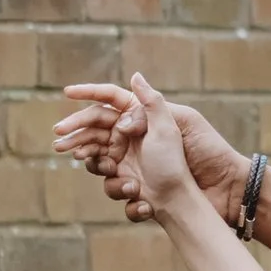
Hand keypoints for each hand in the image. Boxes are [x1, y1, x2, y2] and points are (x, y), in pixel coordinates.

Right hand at [54, 77, 247, 225]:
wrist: (211, 195)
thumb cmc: (195, 157)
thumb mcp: (173, 126)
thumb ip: (152, 102)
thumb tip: (135, 75)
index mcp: (142, 120)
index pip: (108, 102)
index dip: (88, 94)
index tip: (66, 91)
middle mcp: (133, 141)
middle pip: (94, 134)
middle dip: (75, 137)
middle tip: (58, 142)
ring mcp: (132, 165)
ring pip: (98, 163)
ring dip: (98, 167)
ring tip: (112, 171)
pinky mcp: (134, 189)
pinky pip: (114, 189)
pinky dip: (123, 193)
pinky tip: (140, 195)